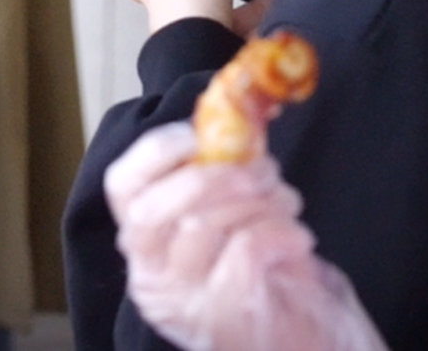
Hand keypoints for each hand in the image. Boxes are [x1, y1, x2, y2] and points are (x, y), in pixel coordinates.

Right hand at [105, 122, 387, 350]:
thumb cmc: (265, 273)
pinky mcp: (220, 319)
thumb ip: (230, 165)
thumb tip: (247, 100)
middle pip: (158, 205)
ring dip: (260, 202)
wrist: (305, 341)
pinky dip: (278, 233)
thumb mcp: (238, 213)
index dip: (157, 151)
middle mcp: (150, 274)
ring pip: (203, 224)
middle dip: (219, 174)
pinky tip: (297, 240)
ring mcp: (181, 301)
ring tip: (288, 206)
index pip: (122, 187)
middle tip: (267, 172)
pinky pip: (242, 252)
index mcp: (145, 241)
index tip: (198, 133)